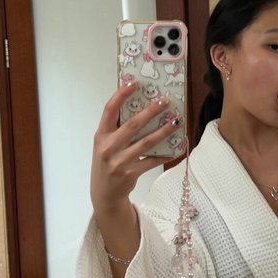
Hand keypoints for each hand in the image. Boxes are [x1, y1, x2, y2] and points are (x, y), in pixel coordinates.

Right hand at [90, 82, 183, 214]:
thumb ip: (117, 128)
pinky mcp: (130, 173)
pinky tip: (176, 147)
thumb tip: (139, 106)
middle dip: (150, 111)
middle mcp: (108, 147)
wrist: (104, 194)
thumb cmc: (107, 162)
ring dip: (163, 131)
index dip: (121, 95)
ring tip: (176, 121)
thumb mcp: (104, 144)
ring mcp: (119, 161)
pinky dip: (165, 154)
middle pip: (132, 124)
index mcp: (101, 135)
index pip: (109, 110)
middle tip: (165, 101)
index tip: (134, 83)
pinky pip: (152, 161)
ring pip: (146, 142)